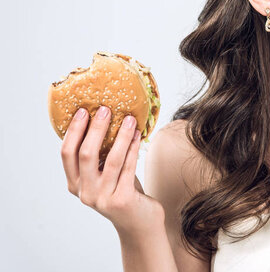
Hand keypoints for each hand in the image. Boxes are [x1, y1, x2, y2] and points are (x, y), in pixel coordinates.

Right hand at [60, 106, 164, 235]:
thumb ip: (100, 157)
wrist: (139, 223)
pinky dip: (133, 148)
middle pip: (85, 154)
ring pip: (111, 159)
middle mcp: (85, 192)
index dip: (73, 131)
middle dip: (95, 129)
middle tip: (105, 109)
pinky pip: (129, 167)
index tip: (82, 110)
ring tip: (130, 119)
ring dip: (121, 136)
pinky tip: (139, 135)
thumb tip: (105, 119)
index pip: (67, 154)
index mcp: (75, 184)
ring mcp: (102, 198)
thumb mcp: (105, 176)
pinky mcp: (122, 200)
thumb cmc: (123, 192)